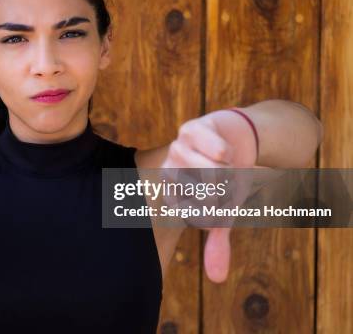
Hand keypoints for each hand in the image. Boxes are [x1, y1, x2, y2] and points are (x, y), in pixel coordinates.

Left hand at [161, 110, 257, 282]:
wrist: (238, 138)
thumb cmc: (227, 178)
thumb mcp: (223, 212)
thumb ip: (217, 242)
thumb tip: (216, 279)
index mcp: (172, 195)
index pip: (198, 216)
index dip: (220, 208)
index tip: (221, 197)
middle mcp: (168, 173)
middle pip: (207, 197)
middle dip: (227, 190)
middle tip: (226, 179)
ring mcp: (176, 149)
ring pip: (213, 174)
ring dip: (231, 170)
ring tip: (226, 163)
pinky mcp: (191, 128)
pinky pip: (218, 151)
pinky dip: (230, 153)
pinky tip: (226, 149)